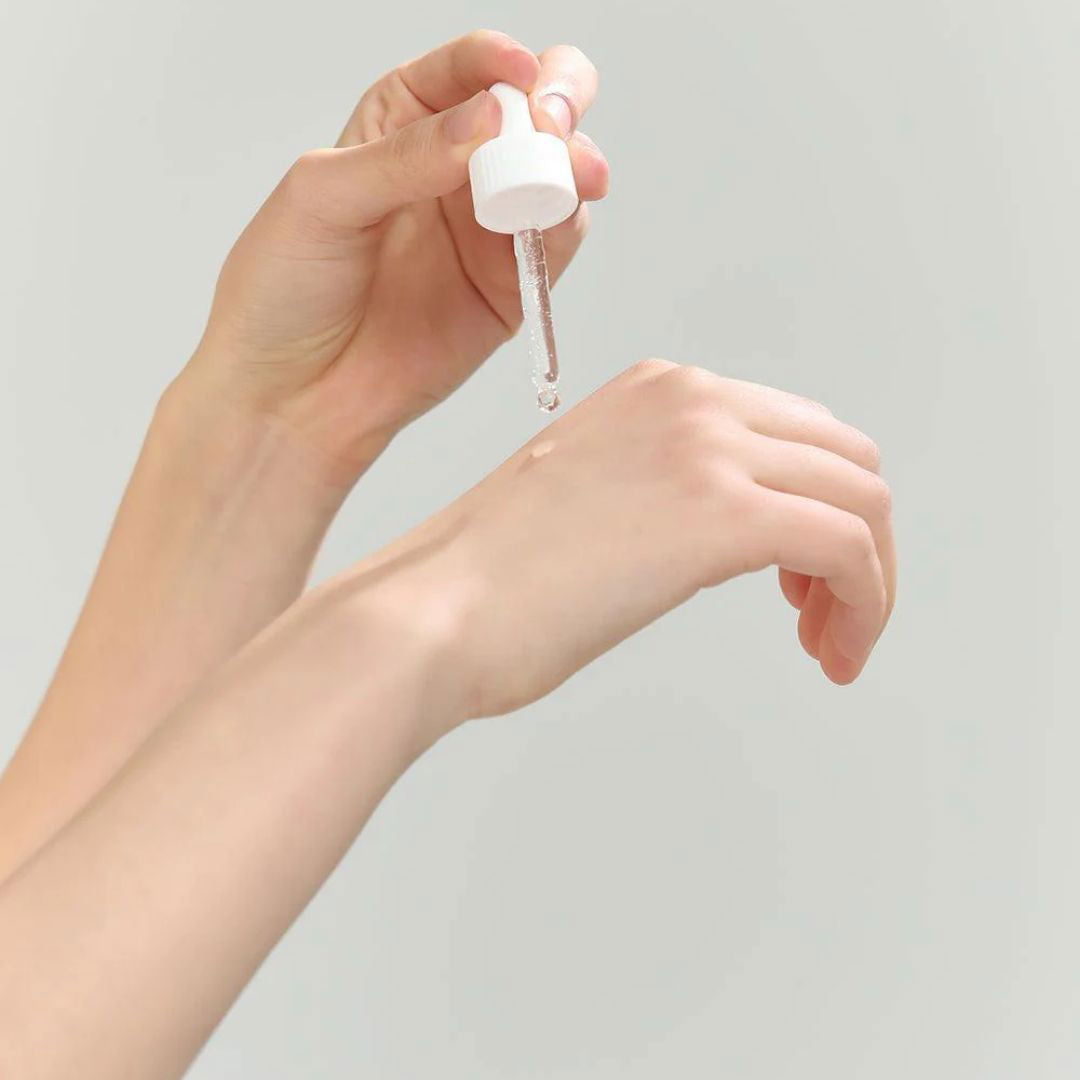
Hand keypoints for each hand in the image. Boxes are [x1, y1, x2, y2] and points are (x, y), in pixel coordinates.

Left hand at [189, 31, 608, 482]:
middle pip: (528, 110)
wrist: (294, 397)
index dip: (500, 61)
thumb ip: (409, 156)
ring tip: (564, 175)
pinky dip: (566, 222)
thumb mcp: (324, 198)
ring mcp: (484, 229)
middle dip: (557, 101)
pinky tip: (552, 217)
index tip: (520, 75)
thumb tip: (494, 117)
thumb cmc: (284, 291)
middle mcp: (451, 170)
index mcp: (398, 125)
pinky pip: (556, 241)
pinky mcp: (508, 287)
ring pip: (554, 173)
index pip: (466, 70)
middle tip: (556, 121)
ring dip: (571, 164)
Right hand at [340, 360, 895, 722]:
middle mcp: (690, 398)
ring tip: (831, 644)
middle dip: (855, 543)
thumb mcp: (591, 501)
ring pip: (860, 501)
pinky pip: (850, 549)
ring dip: (867, 580)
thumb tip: (717, 533)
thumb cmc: (486, 583)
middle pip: (844, 459)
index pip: (794, 432)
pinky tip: (834, 654)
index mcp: (658, 390)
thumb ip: (661, 492)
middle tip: (822, 617)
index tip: (797, 580)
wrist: (429, 612)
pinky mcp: (722, 515)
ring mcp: (707, 449)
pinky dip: (866, 605)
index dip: (816, 507)